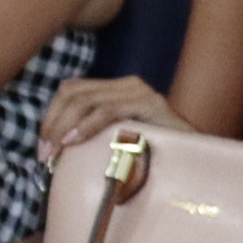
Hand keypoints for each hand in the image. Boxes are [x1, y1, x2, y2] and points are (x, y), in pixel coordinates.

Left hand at [40, 74, 175, 157]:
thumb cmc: (158, 155)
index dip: (50, 115)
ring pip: (86, 100)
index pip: (71, 90)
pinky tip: (73, 141)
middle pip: (73, 93)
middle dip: (52, 122)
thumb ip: (97, 135)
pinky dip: (86, 126)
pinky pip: (108, 110)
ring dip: (63, 126)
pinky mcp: (150, 104)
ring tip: (54, 151)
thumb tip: (56, 148)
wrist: (200, 158)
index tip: (42, 145)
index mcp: (117, 89)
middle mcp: (127, 84)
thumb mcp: (121, 140)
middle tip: (43, 153)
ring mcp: (140, 92)